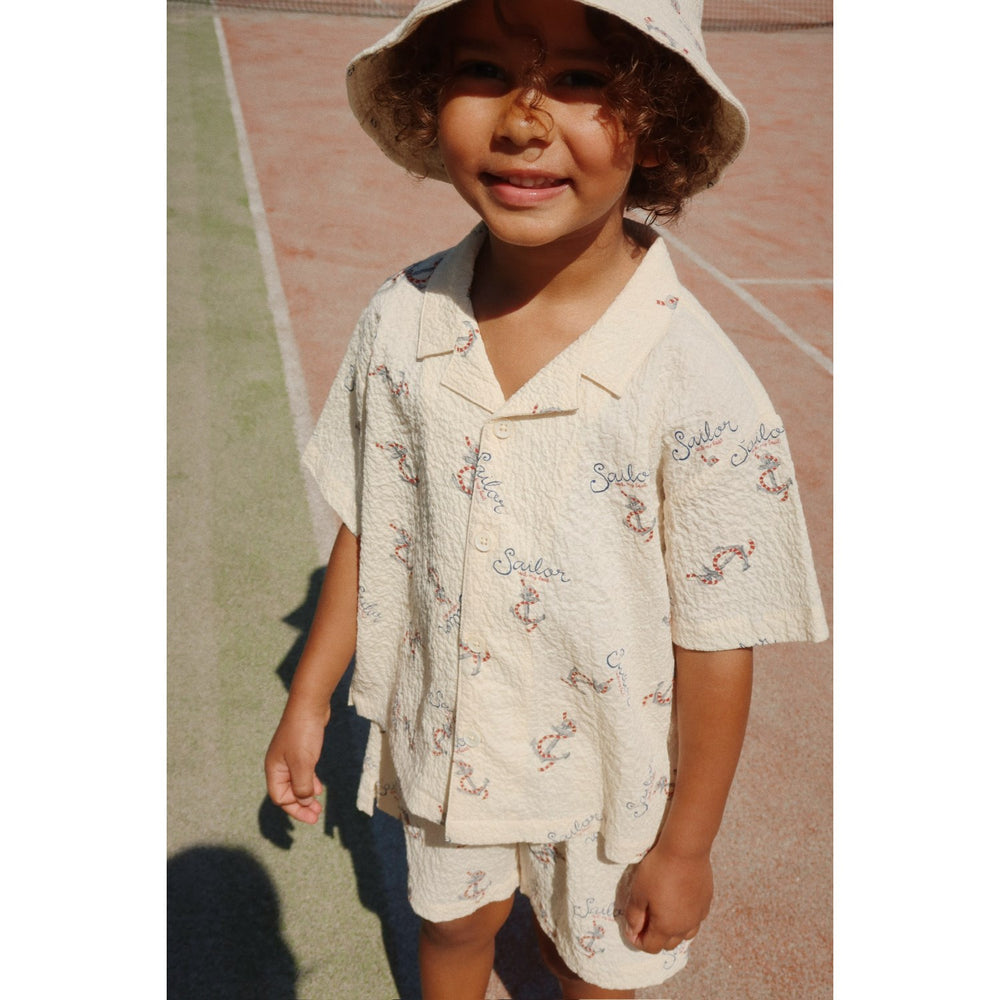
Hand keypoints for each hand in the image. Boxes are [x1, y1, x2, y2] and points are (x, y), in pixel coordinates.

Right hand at [264, 704, 329, 823]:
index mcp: (274, 769)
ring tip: (318, 805)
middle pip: (287, 793)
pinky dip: (309, 782)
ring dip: (306, 795)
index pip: (280, 798)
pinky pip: (302, 773)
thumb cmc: (303, 733)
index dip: (295, 808)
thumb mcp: (303, 763)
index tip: (312, 814)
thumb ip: (301, 785)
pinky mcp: (300, 751)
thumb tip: (303, 801)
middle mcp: (279, 765)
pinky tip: (318, 787)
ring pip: (296, 783)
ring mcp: (289, 758)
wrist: (310, 705)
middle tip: (316, 815)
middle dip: (301, 805)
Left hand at [622, 848, 713, 953]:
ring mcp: (698, 916)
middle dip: (655, 937)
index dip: (638, 941)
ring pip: (685, 934)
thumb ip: (634, 916)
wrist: (685, 850)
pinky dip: (685, 918)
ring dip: (672, 930)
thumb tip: (633, 932)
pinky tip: (678, 902)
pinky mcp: (706, 903)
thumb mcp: (638, 892)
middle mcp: (685, 927)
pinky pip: (695, 919)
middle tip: (644, 919)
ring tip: (662, 912)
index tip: (631, 928)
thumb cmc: (658, 870)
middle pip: (668, 944)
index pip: (651, 947)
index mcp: (666, 927)